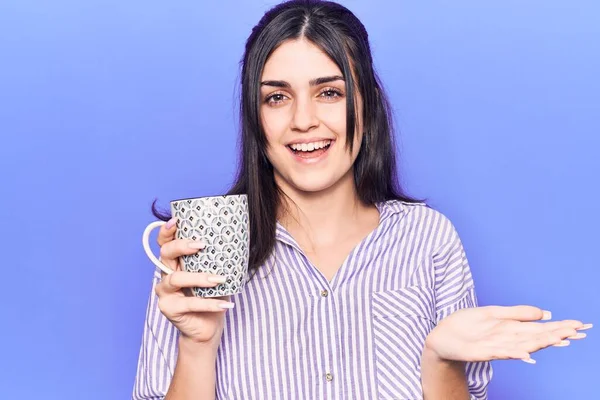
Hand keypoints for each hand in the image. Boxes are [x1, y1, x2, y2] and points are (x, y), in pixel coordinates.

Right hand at [154, 218, 233, 345]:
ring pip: (177, 279)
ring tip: (220, 279)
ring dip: (200, 278)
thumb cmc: (211, 296)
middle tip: (201, 245)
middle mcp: (166, 274)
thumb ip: (217, 258)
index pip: (164, 242)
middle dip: (182, 246)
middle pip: (165, 254)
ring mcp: (164, 292)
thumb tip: (238, 236)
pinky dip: (209, 304)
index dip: (166, 231)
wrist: (207, 327)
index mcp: (175, 262)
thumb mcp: (215, 273)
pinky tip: (225, 304)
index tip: (176, 220)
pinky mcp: (168, 309)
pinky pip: (189, 303)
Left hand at [425, 305, 591, 363]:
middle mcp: (508, 339)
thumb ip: (518, 313)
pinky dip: (514, 354)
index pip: (540, 328)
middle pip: (537, 337)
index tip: (579, 325)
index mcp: (512, 329)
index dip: (559, 327)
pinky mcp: (482, 352)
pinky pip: (501, 353)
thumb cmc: (467, 325)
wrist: (443, 335)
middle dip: (557, 335)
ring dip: (541, 344)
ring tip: (560, 340)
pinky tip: (527, 354)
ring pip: (523, 345)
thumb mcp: (493, 313)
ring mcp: (497, 347)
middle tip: (579, 333)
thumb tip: (544, 313)